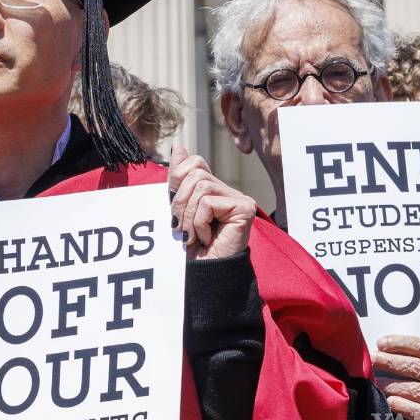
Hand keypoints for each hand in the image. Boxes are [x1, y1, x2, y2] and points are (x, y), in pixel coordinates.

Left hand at [167, 142, 257, 259]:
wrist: (203, 275)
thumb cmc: (190, 247)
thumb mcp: (177, 207)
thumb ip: (178, 178)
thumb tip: (178, 144)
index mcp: (213, 189)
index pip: (194, 163)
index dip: (177, 180)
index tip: (174, 207)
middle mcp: (228, 191)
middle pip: (195, 174)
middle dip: (179, 202)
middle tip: (180, 227)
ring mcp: (239, 199)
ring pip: (201, 187)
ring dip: (188, 216)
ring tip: (192, 236)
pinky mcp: (245, 208)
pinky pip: (208, 203)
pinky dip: (199, 223)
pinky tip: (207, 239)